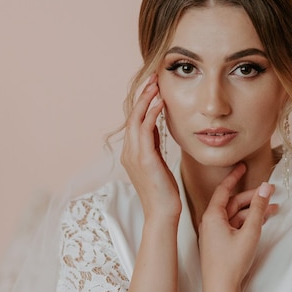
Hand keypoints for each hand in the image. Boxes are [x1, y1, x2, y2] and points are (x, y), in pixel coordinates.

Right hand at [121, 74, 180, 220]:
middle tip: (153, 77)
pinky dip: (151, 114)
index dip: (143, 102)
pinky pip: (145, 130)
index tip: (153, 86)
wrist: (163, 213)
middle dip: (143, 95)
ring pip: (136, 120)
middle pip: (132, 116)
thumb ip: (154, 144)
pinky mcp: (144, 159)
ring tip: (156, 84)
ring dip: (146, 100)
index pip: (134, 121)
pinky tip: (160, 102)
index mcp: (131, 153)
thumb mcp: (158, 163)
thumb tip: (156, 126)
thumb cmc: (163, 192)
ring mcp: (134, 156)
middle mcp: (128, 152)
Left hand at [198, 164, 275, 291]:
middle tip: (272, 193)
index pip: (224, 190)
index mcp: (212, 216)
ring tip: (275, 209)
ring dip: (254, 211)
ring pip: (235, 215)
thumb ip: (259, 210)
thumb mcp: (250, 233)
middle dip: (253, 198)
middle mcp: (210, 222)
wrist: (219, 289)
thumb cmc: (232, 262)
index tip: (243, 166)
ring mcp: (213, 233)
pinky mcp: (218, 242)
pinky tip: (263, 221)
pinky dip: (247, 222)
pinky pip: (233, 226)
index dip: (234, 177)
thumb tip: (266, 188)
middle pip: (233, 203)